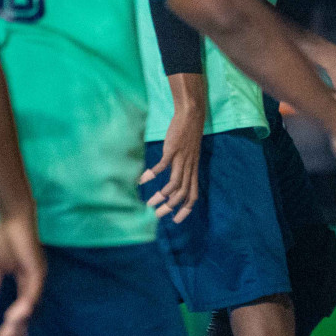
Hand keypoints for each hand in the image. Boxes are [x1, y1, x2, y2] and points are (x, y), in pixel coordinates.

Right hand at [0, 214, 44, 335]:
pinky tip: (17, 315)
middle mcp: (35, 283)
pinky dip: (27, 304)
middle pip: (30, 313)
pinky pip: (33, 291)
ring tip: (6, 334)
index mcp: (27, 284)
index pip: (23, 311)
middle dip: (17, 329)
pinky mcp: (37, 268)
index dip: (14, 325)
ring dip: (19, 321)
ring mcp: (38, 276)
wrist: (11, 219)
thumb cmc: (5, 239)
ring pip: (32, 306)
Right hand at [141, 94, 204, 222]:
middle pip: (183, 194)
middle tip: (157, 215)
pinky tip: (142, 179)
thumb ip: (183, 168)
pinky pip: (162, 166)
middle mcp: (189, 167)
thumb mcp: (189, 155)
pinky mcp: (173, 150)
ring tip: (149, 203)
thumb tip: (173, 182)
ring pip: (174, 184)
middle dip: (170, 208)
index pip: (193, 195)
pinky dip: (152, 174)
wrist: (192, 116)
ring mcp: (181, 159)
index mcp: (194, 170)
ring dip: (161, 196)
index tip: (176, 220)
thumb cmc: (188, 136)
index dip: (186, 209)